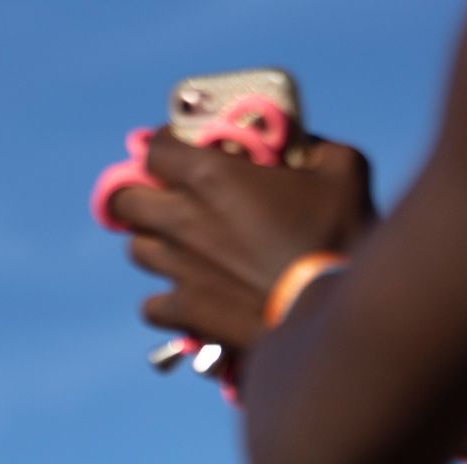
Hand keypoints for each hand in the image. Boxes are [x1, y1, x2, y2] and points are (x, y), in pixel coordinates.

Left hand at [110, 131, 377, 351]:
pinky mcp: (184, 312)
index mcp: (210, 176)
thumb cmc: (337, 236)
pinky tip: (191, 296)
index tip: (179, 150)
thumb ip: (314, 148)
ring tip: (185, 247)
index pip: (154, 149)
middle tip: (168, 198)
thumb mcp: (342, 170)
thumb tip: (303, 148)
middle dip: (141, 195)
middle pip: (124, 201)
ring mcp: (178, 269)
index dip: (163, 146)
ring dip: (156, 244)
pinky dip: (166, 302)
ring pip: (137, 250)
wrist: (329, 314)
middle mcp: (182, 220)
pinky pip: (152, 306)